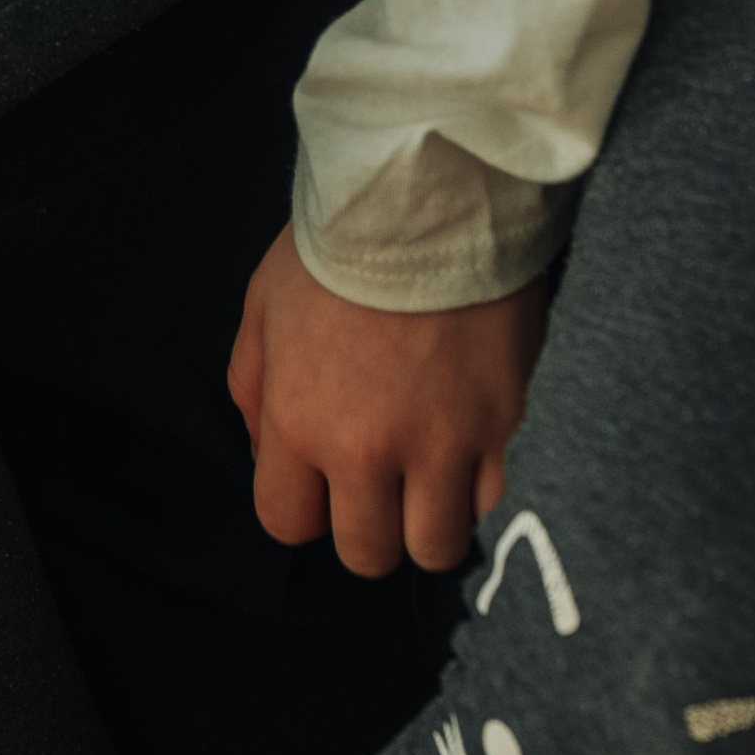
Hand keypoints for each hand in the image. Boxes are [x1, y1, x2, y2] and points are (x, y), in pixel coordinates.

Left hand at [228, 225, 546, 576]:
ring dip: (426, 523)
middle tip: (377, 486)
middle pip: (366, 553)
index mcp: (297, 422)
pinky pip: (488, 497)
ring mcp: (440, 444)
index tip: (319, 485)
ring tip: (425, 481)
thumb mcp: (261, 307)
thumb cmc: (336, 247)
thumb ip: (255, 389)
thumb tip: (266, 450)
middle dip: (366, 529)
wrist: (428, 201)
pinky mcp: (500, 426)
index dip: (302, 510)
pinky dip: (473, 484)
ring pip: (435, 547)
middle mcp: (366, 450)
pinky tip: (462, 441)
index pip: (287, 525)